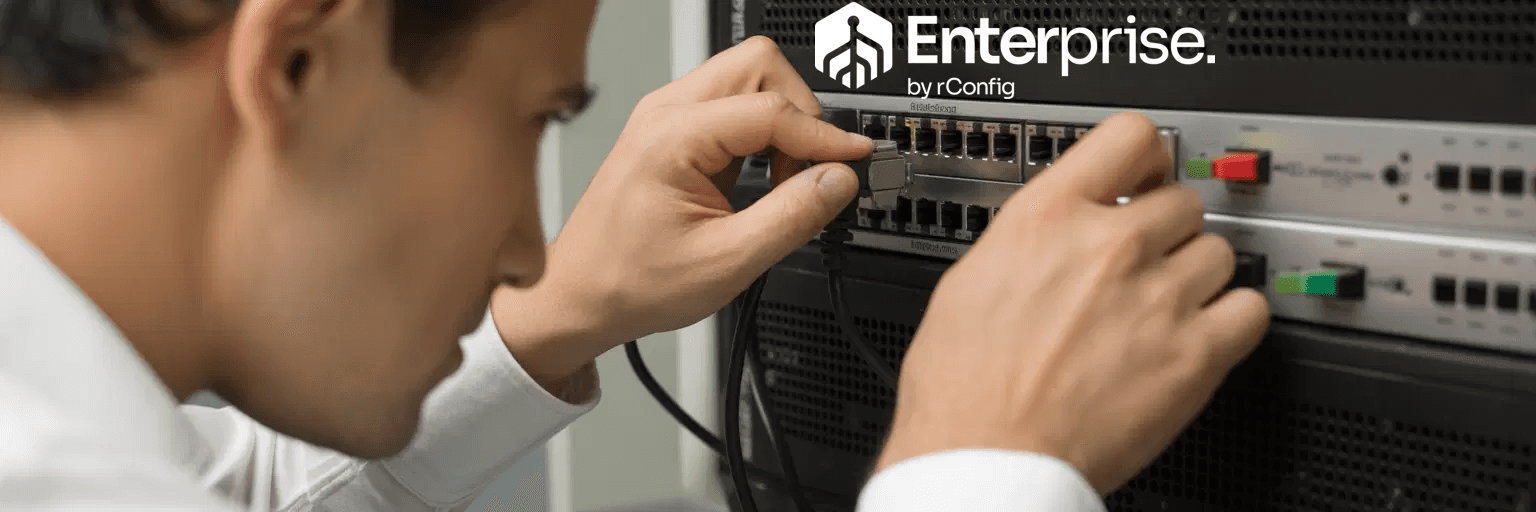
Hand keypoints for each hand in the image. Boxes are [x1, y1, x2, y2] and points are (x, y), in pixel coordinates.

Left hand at [493, 36, 871, 381]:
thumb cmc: (631, 281)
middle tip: (811, 168)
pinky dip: (762, 133)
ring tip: (784, 178)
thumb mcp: (727, 262)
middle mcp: (666, 112)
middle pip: (759, 65)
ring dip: (782, 121)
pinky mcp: (674, 131)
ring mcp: (667, 117)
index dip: (823, 136)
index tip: (854, 161)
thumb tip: (838, 181)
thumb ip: (791, 218)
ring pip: (748, 77)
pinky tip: (761, 176)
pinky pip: (734, 105)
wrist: (581, 294)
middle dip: (801, 112)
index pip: (770, 109)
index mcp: (672, 137)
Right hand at [873, 113, 1269, 493]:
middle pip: (1182, 201)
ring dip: (1197, 276)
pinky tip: (1201, 335)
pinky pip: (1250, 311)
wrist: (987, 457)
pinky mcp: (1195, 355)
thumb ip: (1031, 240)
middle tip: (1144, 265)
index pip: (1131, 137)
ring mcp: (1159, 298)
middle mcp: (1110, 246)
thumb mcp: (970, 279)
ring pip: (1219, 253)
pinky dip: (1232, 321)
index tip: (1146, 177)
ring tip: (1164, 309)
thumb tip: (1056, 230)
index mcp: (1048, 217)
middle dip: (1166, 231)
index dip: (1146, 157)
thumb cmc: (963, 386)